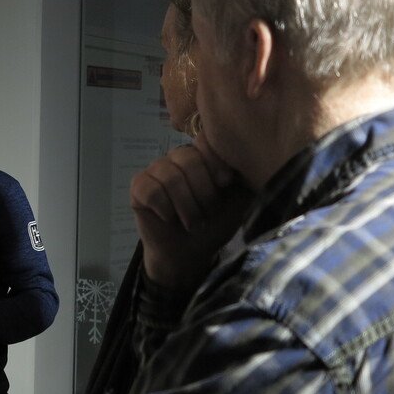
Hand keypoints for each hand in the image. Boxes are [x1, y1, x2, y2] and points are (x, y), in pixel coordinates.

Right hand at [129, 132, 253, 296]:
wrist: (191, 252)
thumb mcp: (239, 200)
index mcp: (202, 155)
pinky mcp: (138, 187)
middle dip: (203, 192)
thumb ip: (246, 177)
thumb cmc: (215, 223)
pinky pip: (150, 189)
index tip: (225, 184)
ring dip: (186, 207)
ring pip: (170, 176)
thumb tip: (255, 158)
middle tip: (208, 214)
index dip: (216, 163)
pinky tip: (169, 218)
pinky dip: (165, 208)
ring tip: (193, 224)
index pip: (206, 141)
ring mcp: (155, 170)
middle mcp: (178, 157)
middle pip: (188, 158)